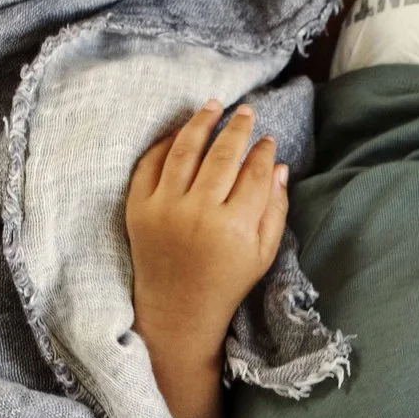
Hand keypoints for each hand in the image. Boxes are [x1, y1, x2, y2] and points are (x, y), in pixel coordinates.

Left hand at [126, 101, 288, 361]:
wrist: (177, 310)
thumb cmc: (226, 281)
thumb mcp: (263, 253)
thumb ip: (275, 209)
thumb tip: (279, 166)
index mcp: (234, 227)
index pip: (254, 173)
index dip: (263, 151)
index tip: (268, 140)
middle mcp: (198, 213)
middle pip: (222, 154)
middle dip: (237, 128)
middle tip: (246, 112)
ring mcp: (164, 209)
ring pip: (185, 149)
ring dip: (201, 122)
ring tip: (213, 106)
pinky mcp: (139, 209)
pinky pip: (151, 164)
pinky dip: (166, 144)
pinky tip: (181, 133)